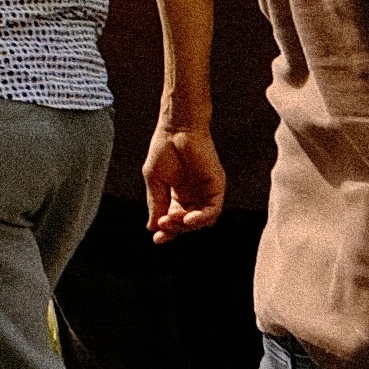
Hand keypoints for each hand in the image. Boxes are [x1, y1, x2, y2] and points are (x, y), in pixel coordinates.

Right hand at [142, 118, 222, 239]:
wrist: (177, 129)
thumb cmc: (163, 149)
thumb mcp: (154, 180)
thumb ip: (156, 203)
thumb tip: (152, 227)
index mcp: (177, 195)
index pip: (174, 220)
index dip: (167, 231)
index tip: (156, 238)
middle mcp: (193, 196)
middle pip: (188, 223)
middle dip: (175, 228)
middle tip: (162, 225)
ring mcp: (206, 192)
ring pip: (202, 221)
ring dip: (188, 226)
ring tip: (173, 220)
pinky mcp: (216, 187)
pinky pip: (213, 210)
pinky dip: (202, 218)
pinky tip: (188, 219)